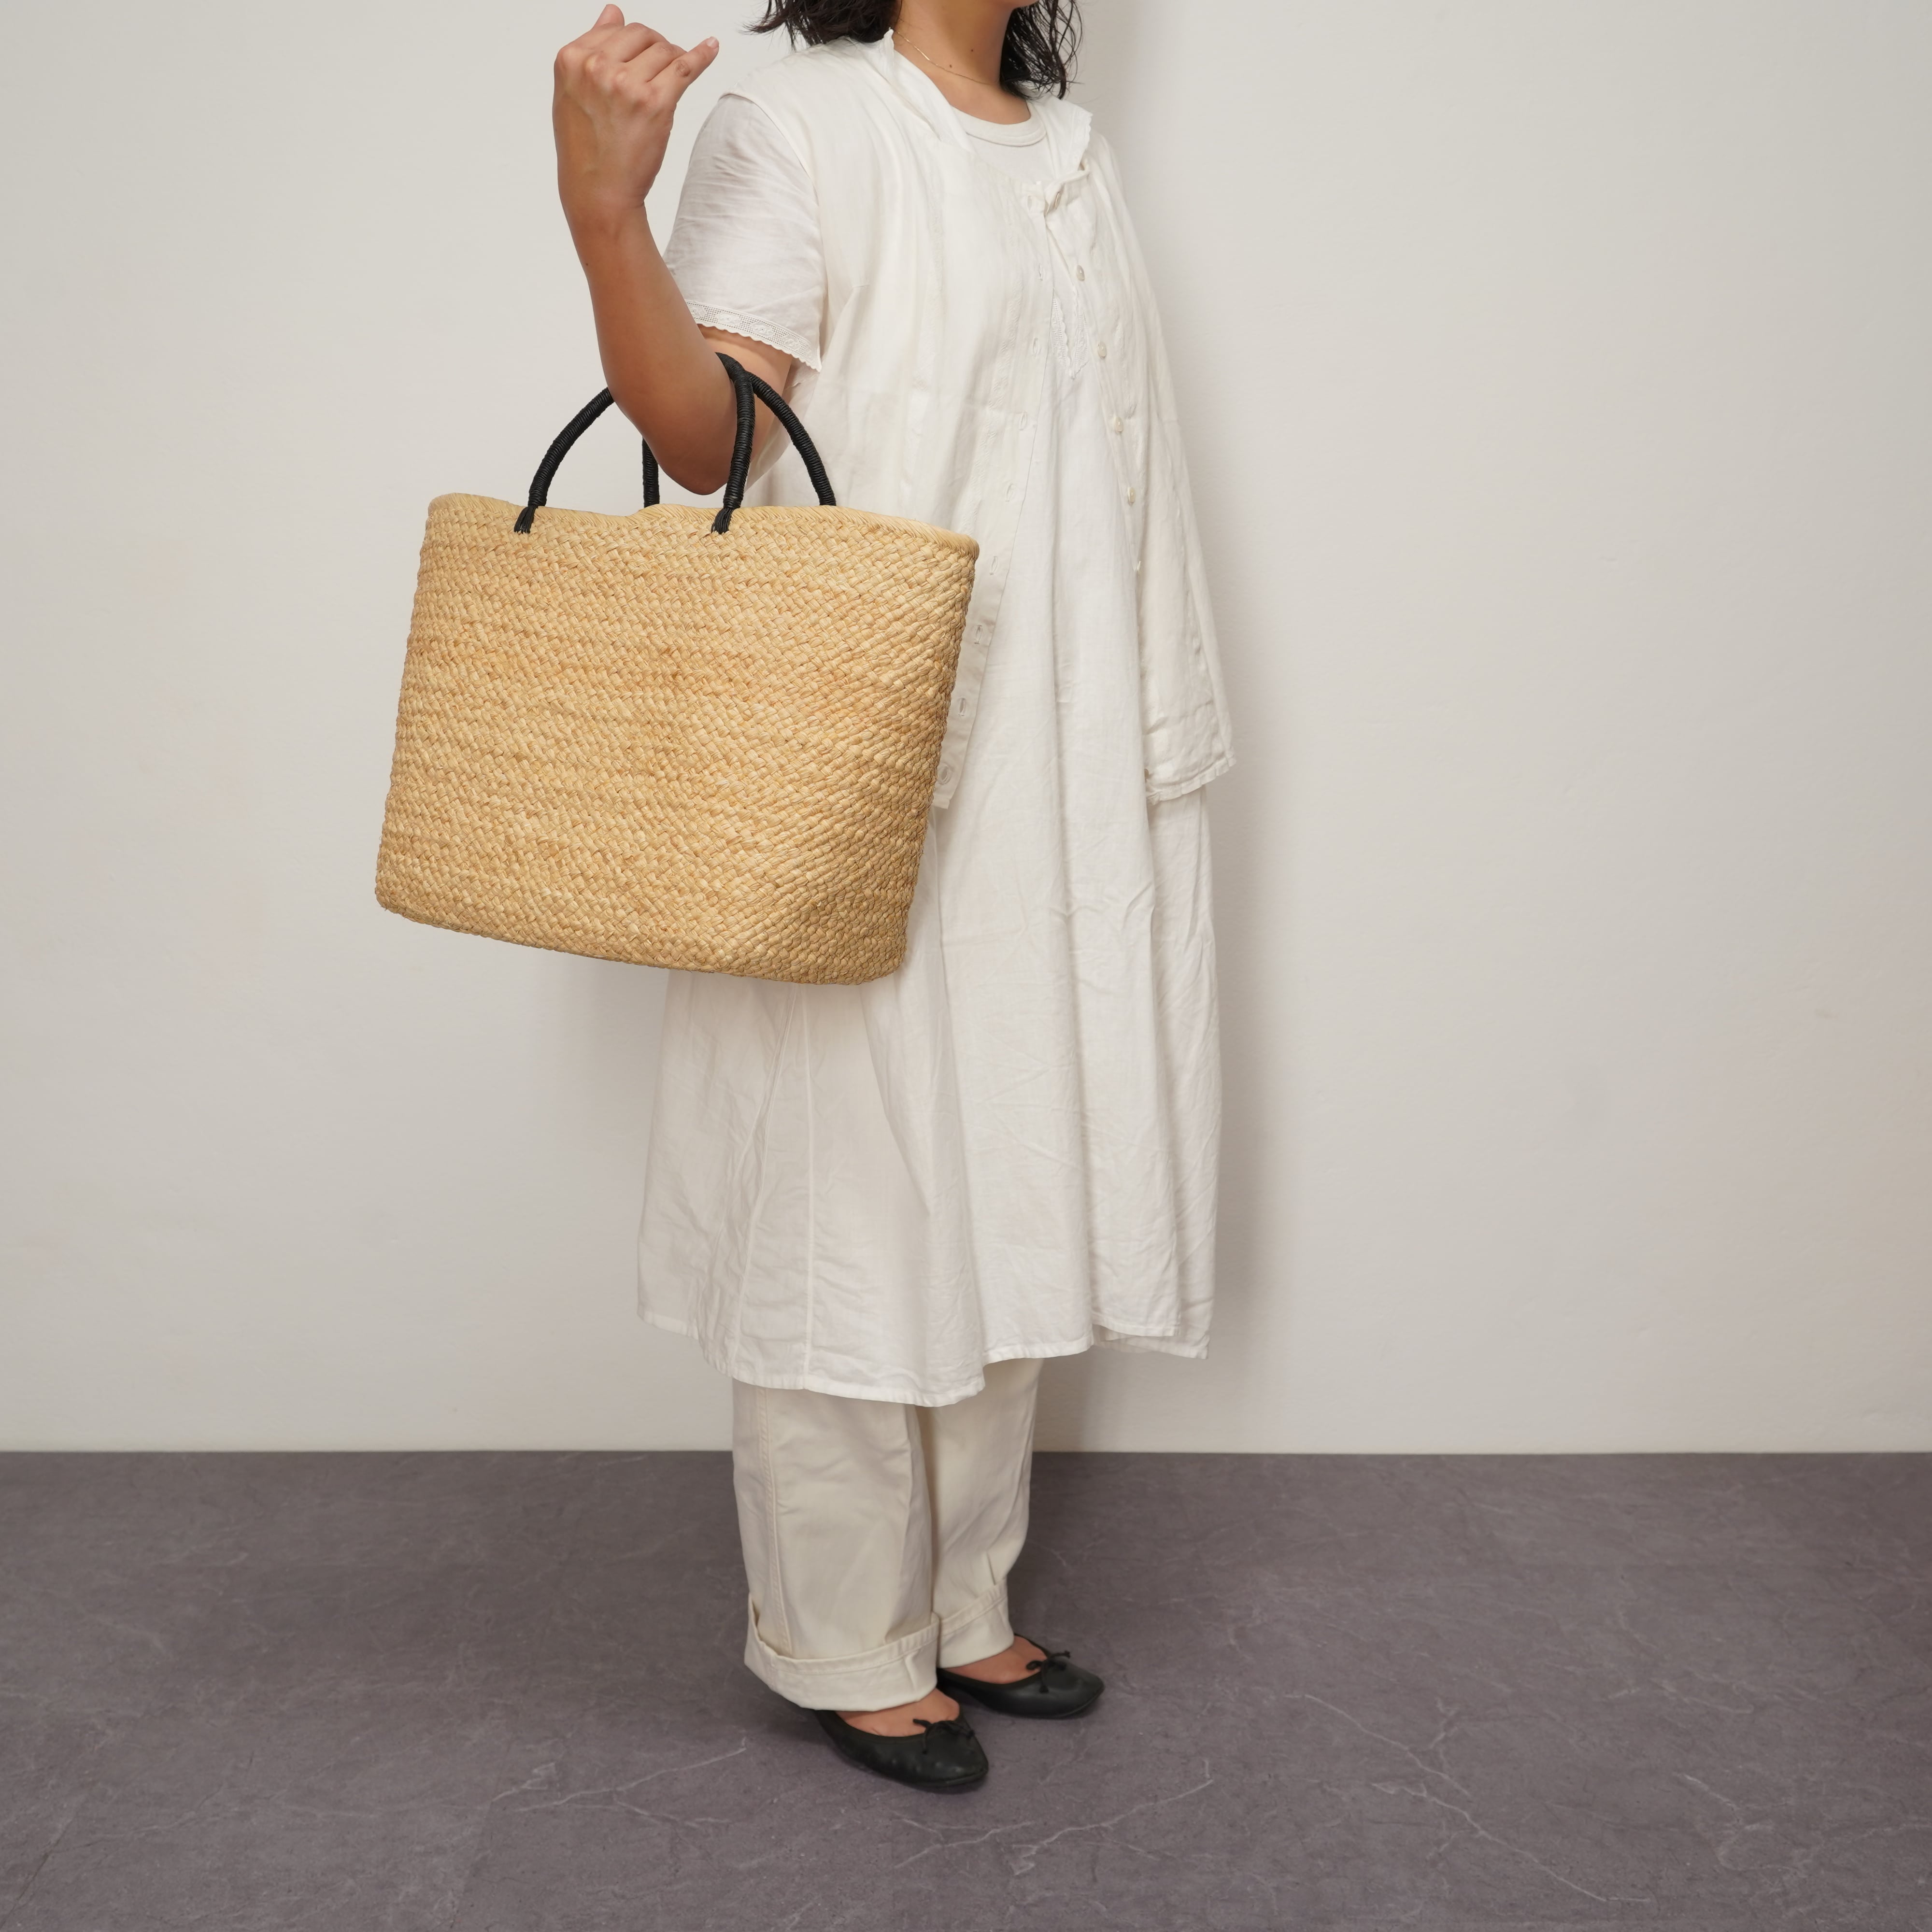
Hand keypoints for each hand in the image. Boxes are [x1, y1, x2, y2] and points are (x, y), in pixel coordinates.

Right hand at [553, 6, 717, 231]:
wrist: (598, 193)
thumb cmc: (586, 149)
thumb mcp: (573, 93)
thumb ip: (592, 49)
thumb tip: (613, 12)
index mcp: (572, 59)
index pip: (614, 29)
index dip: (634, 43)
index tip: (645, 53)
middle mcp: (597, 66)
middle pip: (642, 35)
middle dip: (656, 49)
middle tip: (661, 70)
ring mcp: (627, 83)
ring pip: (665, 50)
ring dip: (674, 61)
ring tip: (672, 81)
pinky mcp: (655, 102)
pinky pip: (686, 67)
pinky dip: (703, 55)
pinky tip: (712, 47)